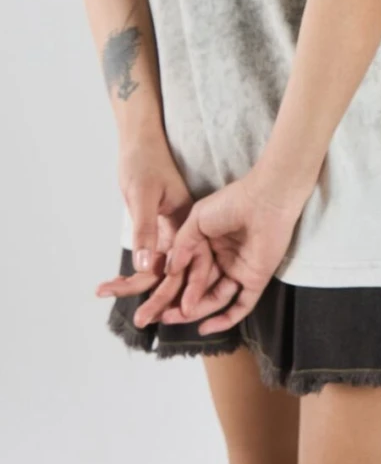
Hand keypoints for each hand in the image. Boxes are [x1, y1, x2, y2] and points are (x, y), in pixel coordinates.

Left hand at [94, 135, 193, 295]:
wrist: (140, 143)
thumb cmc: (143, 163)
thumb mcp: (142, 195)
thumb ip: (145, 230)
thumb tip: (146, 267)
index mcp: (189, 222)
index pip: (188, 265)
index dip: (180, 290)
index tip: (166, 311)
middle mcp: (186, 232)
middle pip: (177, 274)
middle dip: (158, 299)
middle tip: (140, 320)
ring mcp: (174, 234)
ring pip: (163, 271)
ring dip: (140, 288)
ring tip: (108, 293)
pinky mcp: (161, 233)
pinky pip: (154, 261)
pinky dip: (137, 274)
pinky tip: (117, 283)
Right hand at [153, 165, 311, 334]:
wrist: (263, 200)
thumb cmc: (231, 203)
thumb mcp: (196, 220)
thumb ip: (182, 245)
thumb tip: (169, 270)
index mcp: (209, 246)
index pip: (187, 273)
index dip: (171, 287)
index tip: (150, 299)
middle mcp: (223, 261)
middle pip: (199, 290)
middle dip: (179, 304)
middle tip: (159, 316)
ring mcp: (239, 271)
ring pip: (216, 299)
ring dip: (196, 312)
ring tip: (174, 318)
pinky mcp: (255, 280)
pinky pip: (241, 306)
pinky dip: (225, 320)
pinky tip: (205, 327)